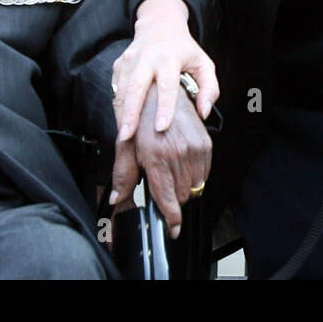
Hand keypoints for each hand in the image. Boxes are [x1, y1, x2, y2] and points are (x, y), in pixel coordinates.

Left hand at [109, 82, 211, 238]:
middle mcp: (178, 154)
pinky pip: (204, 174)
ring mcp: (194, 149)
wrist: (161, 93)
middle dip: (172, 198)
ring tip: (172, 172)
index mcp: (156, 157)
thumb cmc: (142, 119)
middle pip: (181, 196)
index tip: (172, 228)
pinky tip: (183, 165)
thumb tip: (117, 200)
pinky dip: (195, 175)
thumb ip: (123, 176)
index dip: (171, 218)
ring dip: (184, 187)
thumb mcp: (127, 147)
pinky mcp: (205, 144)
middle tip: (162, 184)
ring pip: (194, 187)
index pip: (168, 199)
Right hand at [112, 0, 218, 140]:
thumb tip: (203, 113)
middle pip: (136, 87)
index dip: (164, 107)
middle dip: (131, 113)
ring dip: (121, 114)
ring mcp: (129, 61)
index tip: (161, 127)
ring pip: (122, 90)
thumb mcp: (203, 63)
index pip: (166, 85)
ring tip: (123, 138)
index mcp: (169, 57)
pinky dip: (117, 108)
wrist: (159, 25)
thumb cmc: (184, 49)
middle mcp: (146, 58)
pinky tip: (121, 124)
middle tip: (128, 136)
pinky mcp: (119, 65)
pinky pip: (116, 90)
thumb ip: (209, 88)